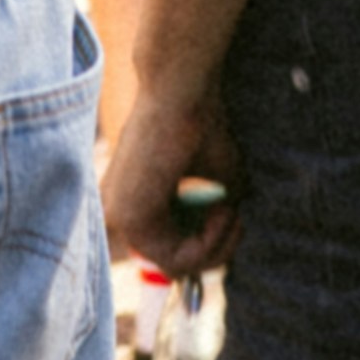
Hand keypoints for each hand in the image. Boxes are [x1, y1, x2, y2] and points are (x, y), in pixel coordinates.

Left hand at [104, 77, 243, 276]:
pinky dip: (209, 242)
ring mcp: (122, 217)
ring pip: (178, 267)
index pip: (172, 250)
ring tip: (230, 210)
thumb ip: (219, 214)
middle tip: (237, 218)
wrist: (183, 92)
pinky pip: (176, 260)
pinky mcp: (130, 220)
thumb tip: (230, 245)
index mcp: (137, 200)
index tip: (234, 221)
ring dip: (218, 245)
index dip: (210, 247)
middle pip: (176, 265)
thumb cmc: (202, 124)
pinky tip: (221, 210)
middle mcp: (123, 212)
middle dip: (218, 249)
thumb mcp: (219, 179)